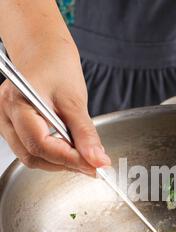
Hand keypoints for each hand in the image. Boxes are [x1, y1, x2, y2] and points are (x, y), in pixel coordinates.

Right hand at [0, 44, 110, 174]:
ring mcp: (7, 123)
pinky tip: (69, 149)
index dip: (68, 159)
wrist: (44, 53)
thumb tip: (97, 160)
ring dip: (59, 162)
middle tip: (92, 164)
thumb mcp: (75, 100)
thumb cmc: (56, 67)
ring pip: (31, 157)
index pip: (40, 144)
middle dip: (65, 163)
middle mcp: (6, 115)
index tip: (93, 165)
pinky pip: (31, 151)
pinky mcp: (13, 128)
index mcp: (18, 103)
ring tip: (82, 156)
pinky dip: (52, 155)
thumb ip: (85, 134)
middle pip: (33, 155)